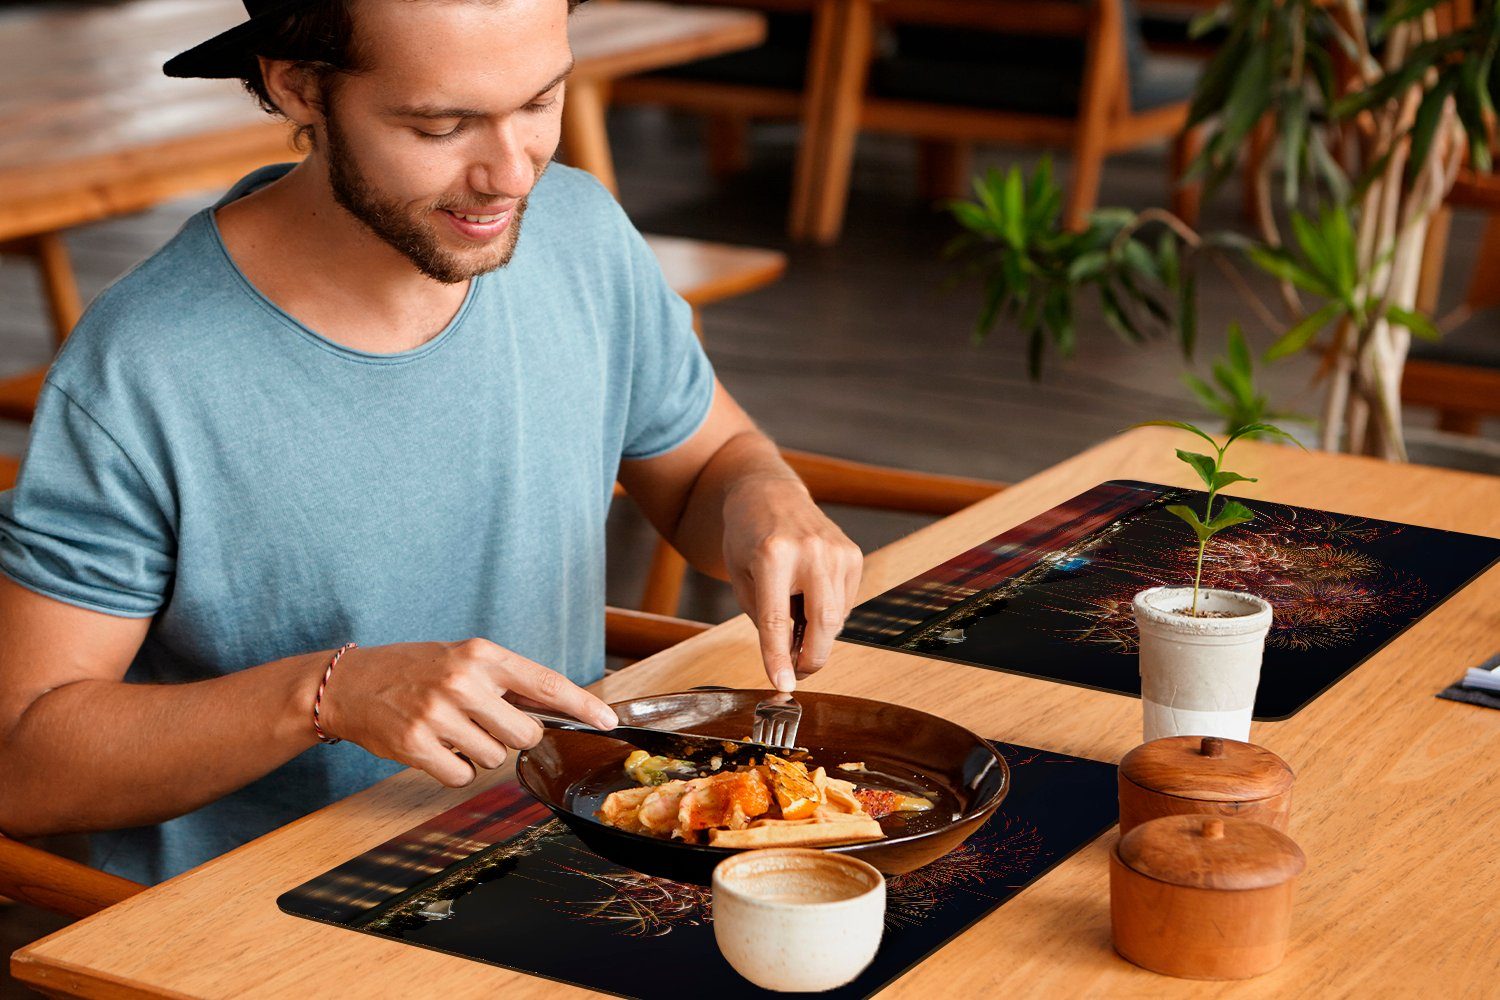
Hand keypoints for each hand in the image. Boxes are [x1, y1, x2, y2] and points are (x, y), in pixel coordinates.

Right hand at [316, 639, 617, 787]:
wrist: (349, 683)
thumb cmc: (414, 671)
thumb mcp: (463, 660)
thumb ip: (506, 682)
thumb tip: (559, 707)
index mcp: (481, 655)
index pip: (545, 682)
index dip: (581, 705)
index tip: (607, 720)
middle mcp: (463, 681)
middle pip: (525, 733)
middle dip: (514, 738)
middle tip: (485, 724)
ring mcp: (438, 713)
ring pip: (494, 758)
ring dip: (479, 753)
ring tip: (451, 730)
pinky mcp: (416, 744)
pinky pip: (462, 776)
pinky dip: (455, 771)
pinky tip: (435, 749)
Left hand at [721, 477, 863, 691]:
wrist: (769, 494)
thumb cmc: (748, 537)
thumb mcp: (741, 579)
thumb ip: (764, 619)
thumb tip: (791, 659)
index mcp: (773, 555)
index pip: (777, 620)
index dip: (779, 658)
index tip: (783, 684)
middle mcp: (810, 551)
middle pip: (823, 623)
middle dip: (812, 658)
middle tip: (797, 671)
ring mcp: (837, 550)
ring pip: (837, 618)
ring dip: (817, 635)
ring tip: (795, 620)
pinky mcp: (853, 553)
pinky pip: (845, 602)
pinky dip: (828, 613)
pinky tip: (809, 597)